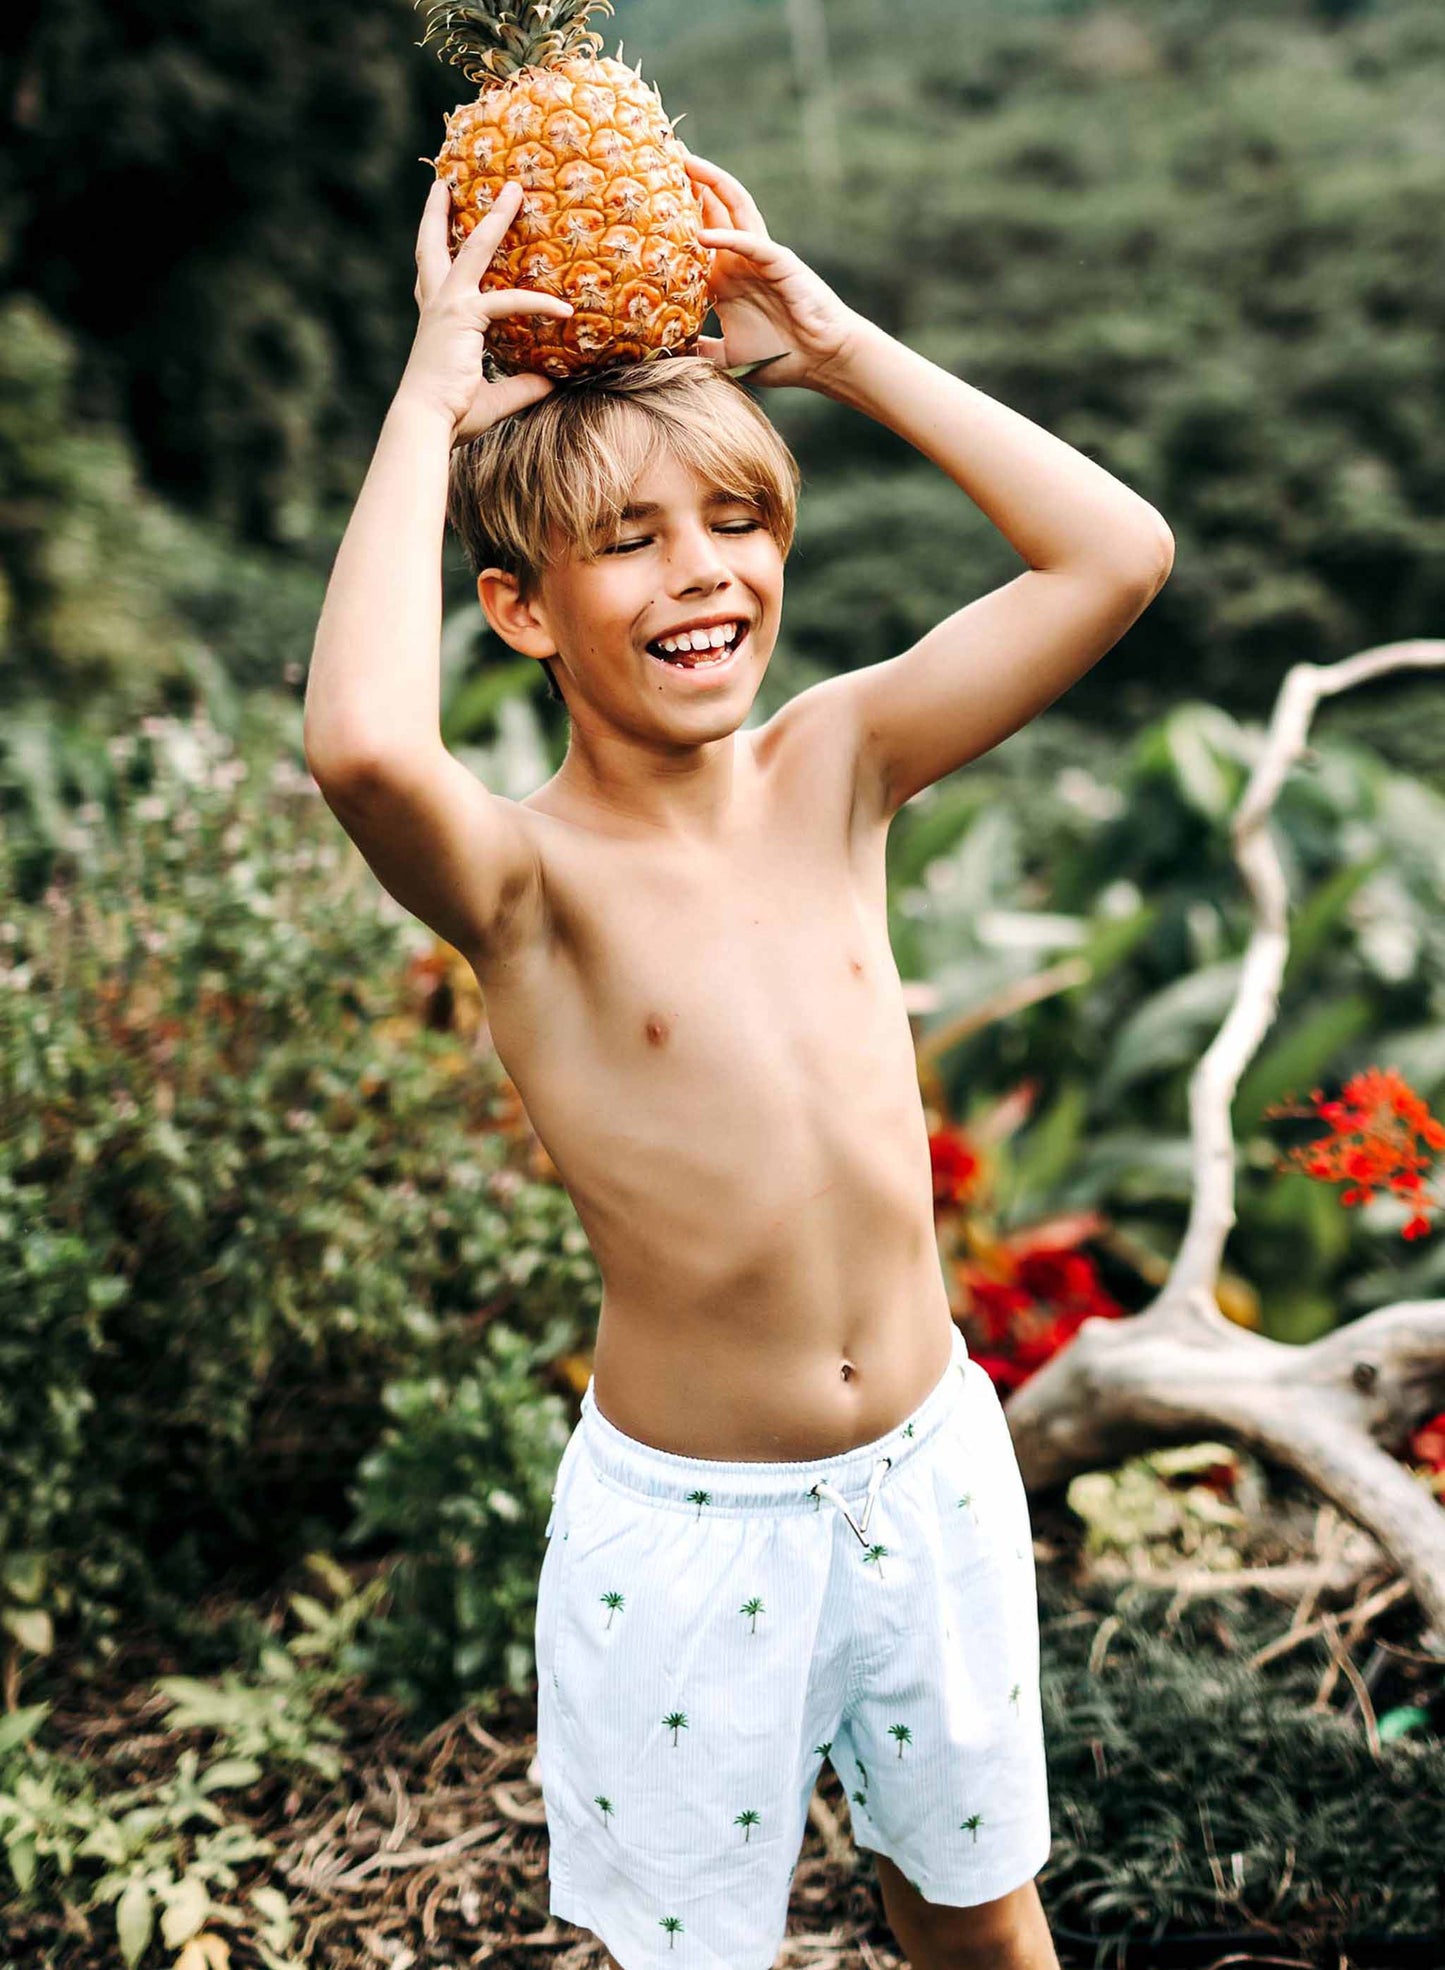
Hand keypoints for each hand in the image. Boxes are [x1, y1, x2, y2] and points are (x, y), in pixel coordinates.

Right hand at [398, 177, 575, 444]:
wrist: (426, 423)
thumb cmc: (451, 416)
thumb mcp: (493, 399)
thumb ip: (522, 386)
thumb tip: (551, 382)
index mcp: (435, 322)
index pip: (432, 277)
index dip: (433, 248)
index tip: (434, 221)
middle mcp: (436, 306)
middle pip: (435, 246)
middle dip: (442, 211)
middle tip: (445, 180)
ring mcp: (448, 306)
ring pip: (474, 249)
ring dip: (496, 217)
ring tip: (515, 190)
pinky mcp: (463, 316)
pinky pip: (508, 301)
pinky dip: (538, 302)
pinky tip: (565, 308)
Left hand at [681, 151, 862, 391]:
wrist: (819, 360)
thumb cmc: (780, 356)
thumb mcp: (726, 356)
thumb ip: (698, 350)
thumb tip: (665, 356)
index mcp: (725, 278)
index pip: (692, 237)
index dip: (671, 215)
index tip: (642, 197)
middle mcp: (740, 259)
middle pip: (711, 209)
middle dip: (689, 182)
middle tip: (661, 153)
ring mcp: (759, 256)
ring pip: (735, 208)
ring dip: (711, 184)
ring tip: (686, 162)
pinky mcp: (780, 263)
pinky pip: (751, 244)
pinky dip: (729, 237)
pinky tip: (703, 233)